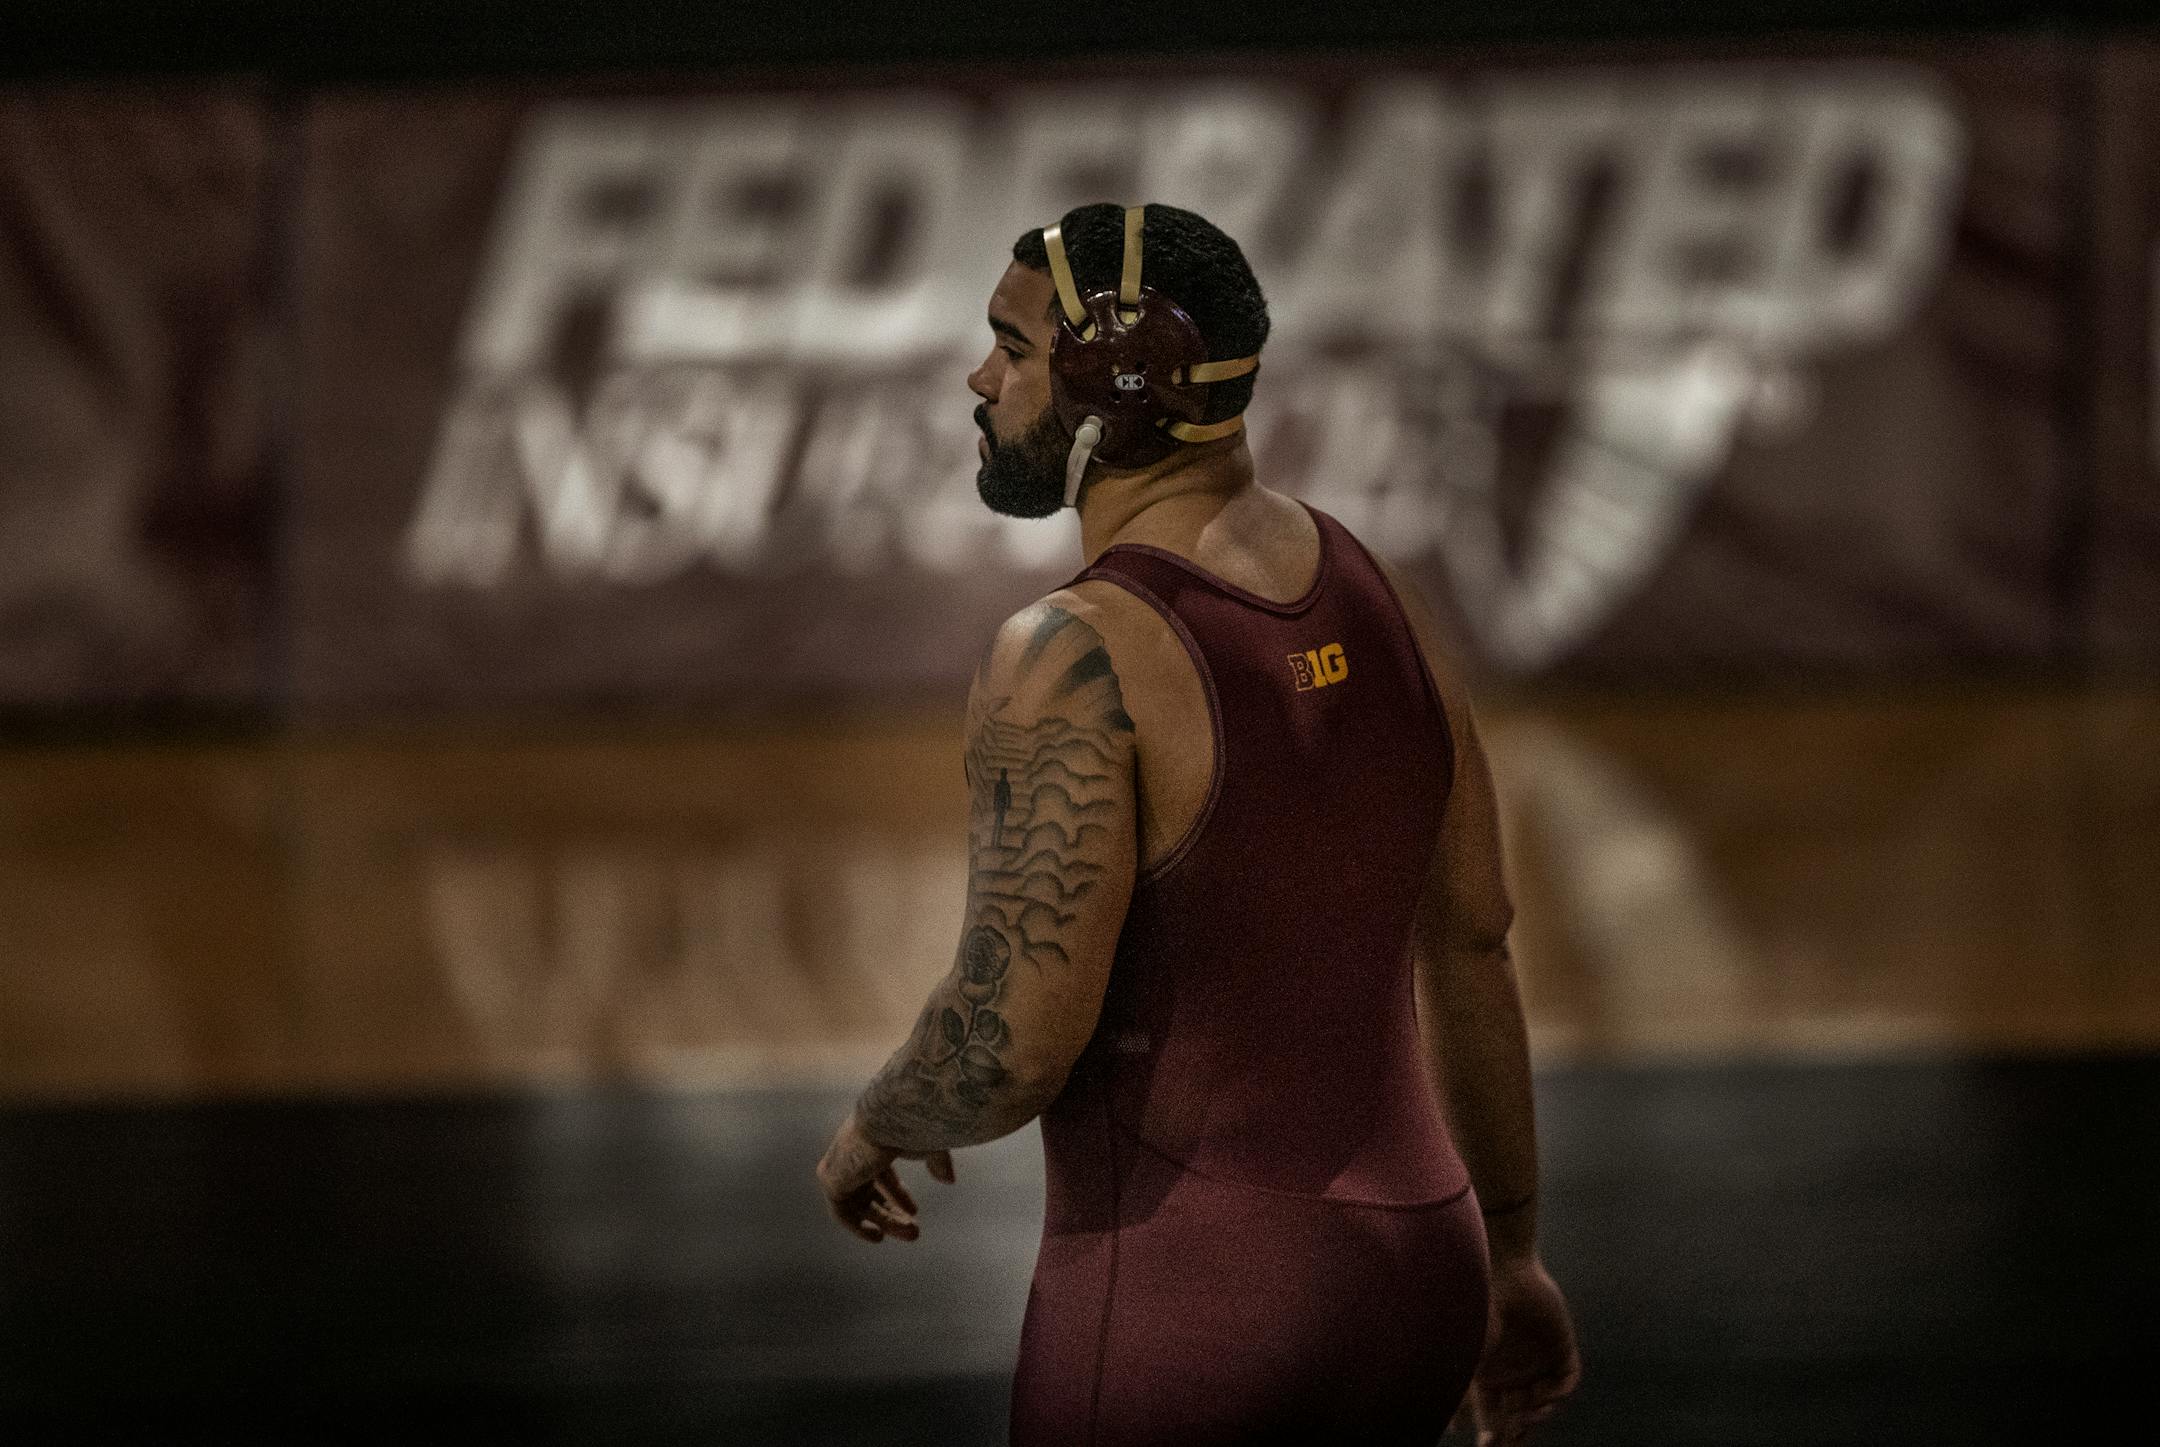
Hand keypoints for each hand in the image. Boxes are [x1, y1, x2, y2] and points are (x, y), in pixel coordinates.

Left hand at [814, 1109, 956, 1243]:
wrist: (892, 1117)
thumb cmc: (912, 1124)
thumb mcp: (929, 1144)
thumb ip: (937, 1161)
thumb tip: (948, 1181)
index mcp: (871, 1140)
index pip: (880, 1172)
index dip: (897, 1194)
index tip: (915, 1211)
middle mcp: (852, 1152)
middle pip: (869, 1191)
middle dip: (892, 1213)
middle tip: (915, 1231)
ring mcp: (839, 1166)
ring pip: (859, 1204)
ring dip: (884, 1222)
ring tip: (912, 1234)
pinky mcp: (832, 1180)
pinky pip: (841, 1212)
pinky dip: (857, 1227)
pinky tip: (879, 1236)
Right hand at [1463, 1254, 1579, 1445]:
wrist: (1500, 1273)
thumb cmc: (1476, 1313)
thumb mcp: (1465, 1358)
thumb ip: (1459, 1393)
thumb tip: (1449, 1426)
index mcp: (1489, 1373)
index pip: (1493, 1413)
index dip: (1492, 1432)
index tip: (1486, 1445)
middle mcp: (1514, 1369)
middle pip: (1520, 1413)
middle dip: (1514, 1432)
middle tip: (1508, 1442)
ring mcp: (1539, 1359)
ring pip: (1543, 1402)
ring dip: (1536, 1415)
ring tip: (1526, 1416)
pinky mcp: (1561, 1345)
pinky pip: (1567, 1381)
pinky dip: (1558, 1394)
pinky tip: (1542, 1398)